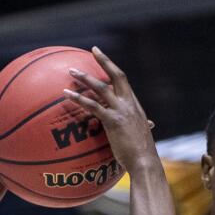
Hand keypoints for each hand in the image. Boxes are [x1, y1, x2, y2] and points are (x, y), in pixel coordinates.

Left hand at [63, 47, 157, 173]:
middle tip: (93, 50)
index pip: (123, 82)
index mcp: (135, 107)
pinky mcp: (113, 121)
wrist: (145, 163)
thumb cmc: (142, 155)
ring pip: (102, 88)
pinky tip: (66, 94)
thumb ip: (141, 127)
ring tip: (71, 71)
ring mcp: (122, 112)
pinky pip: (93, 106)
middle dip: (105, 61)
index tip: (101, 56)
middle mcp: (130, 105)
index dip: (112, 68)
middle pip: (117, 76)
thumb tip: (148, 126)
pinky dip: (79, 99)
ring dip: (86, 78)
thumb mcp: (141, 136)